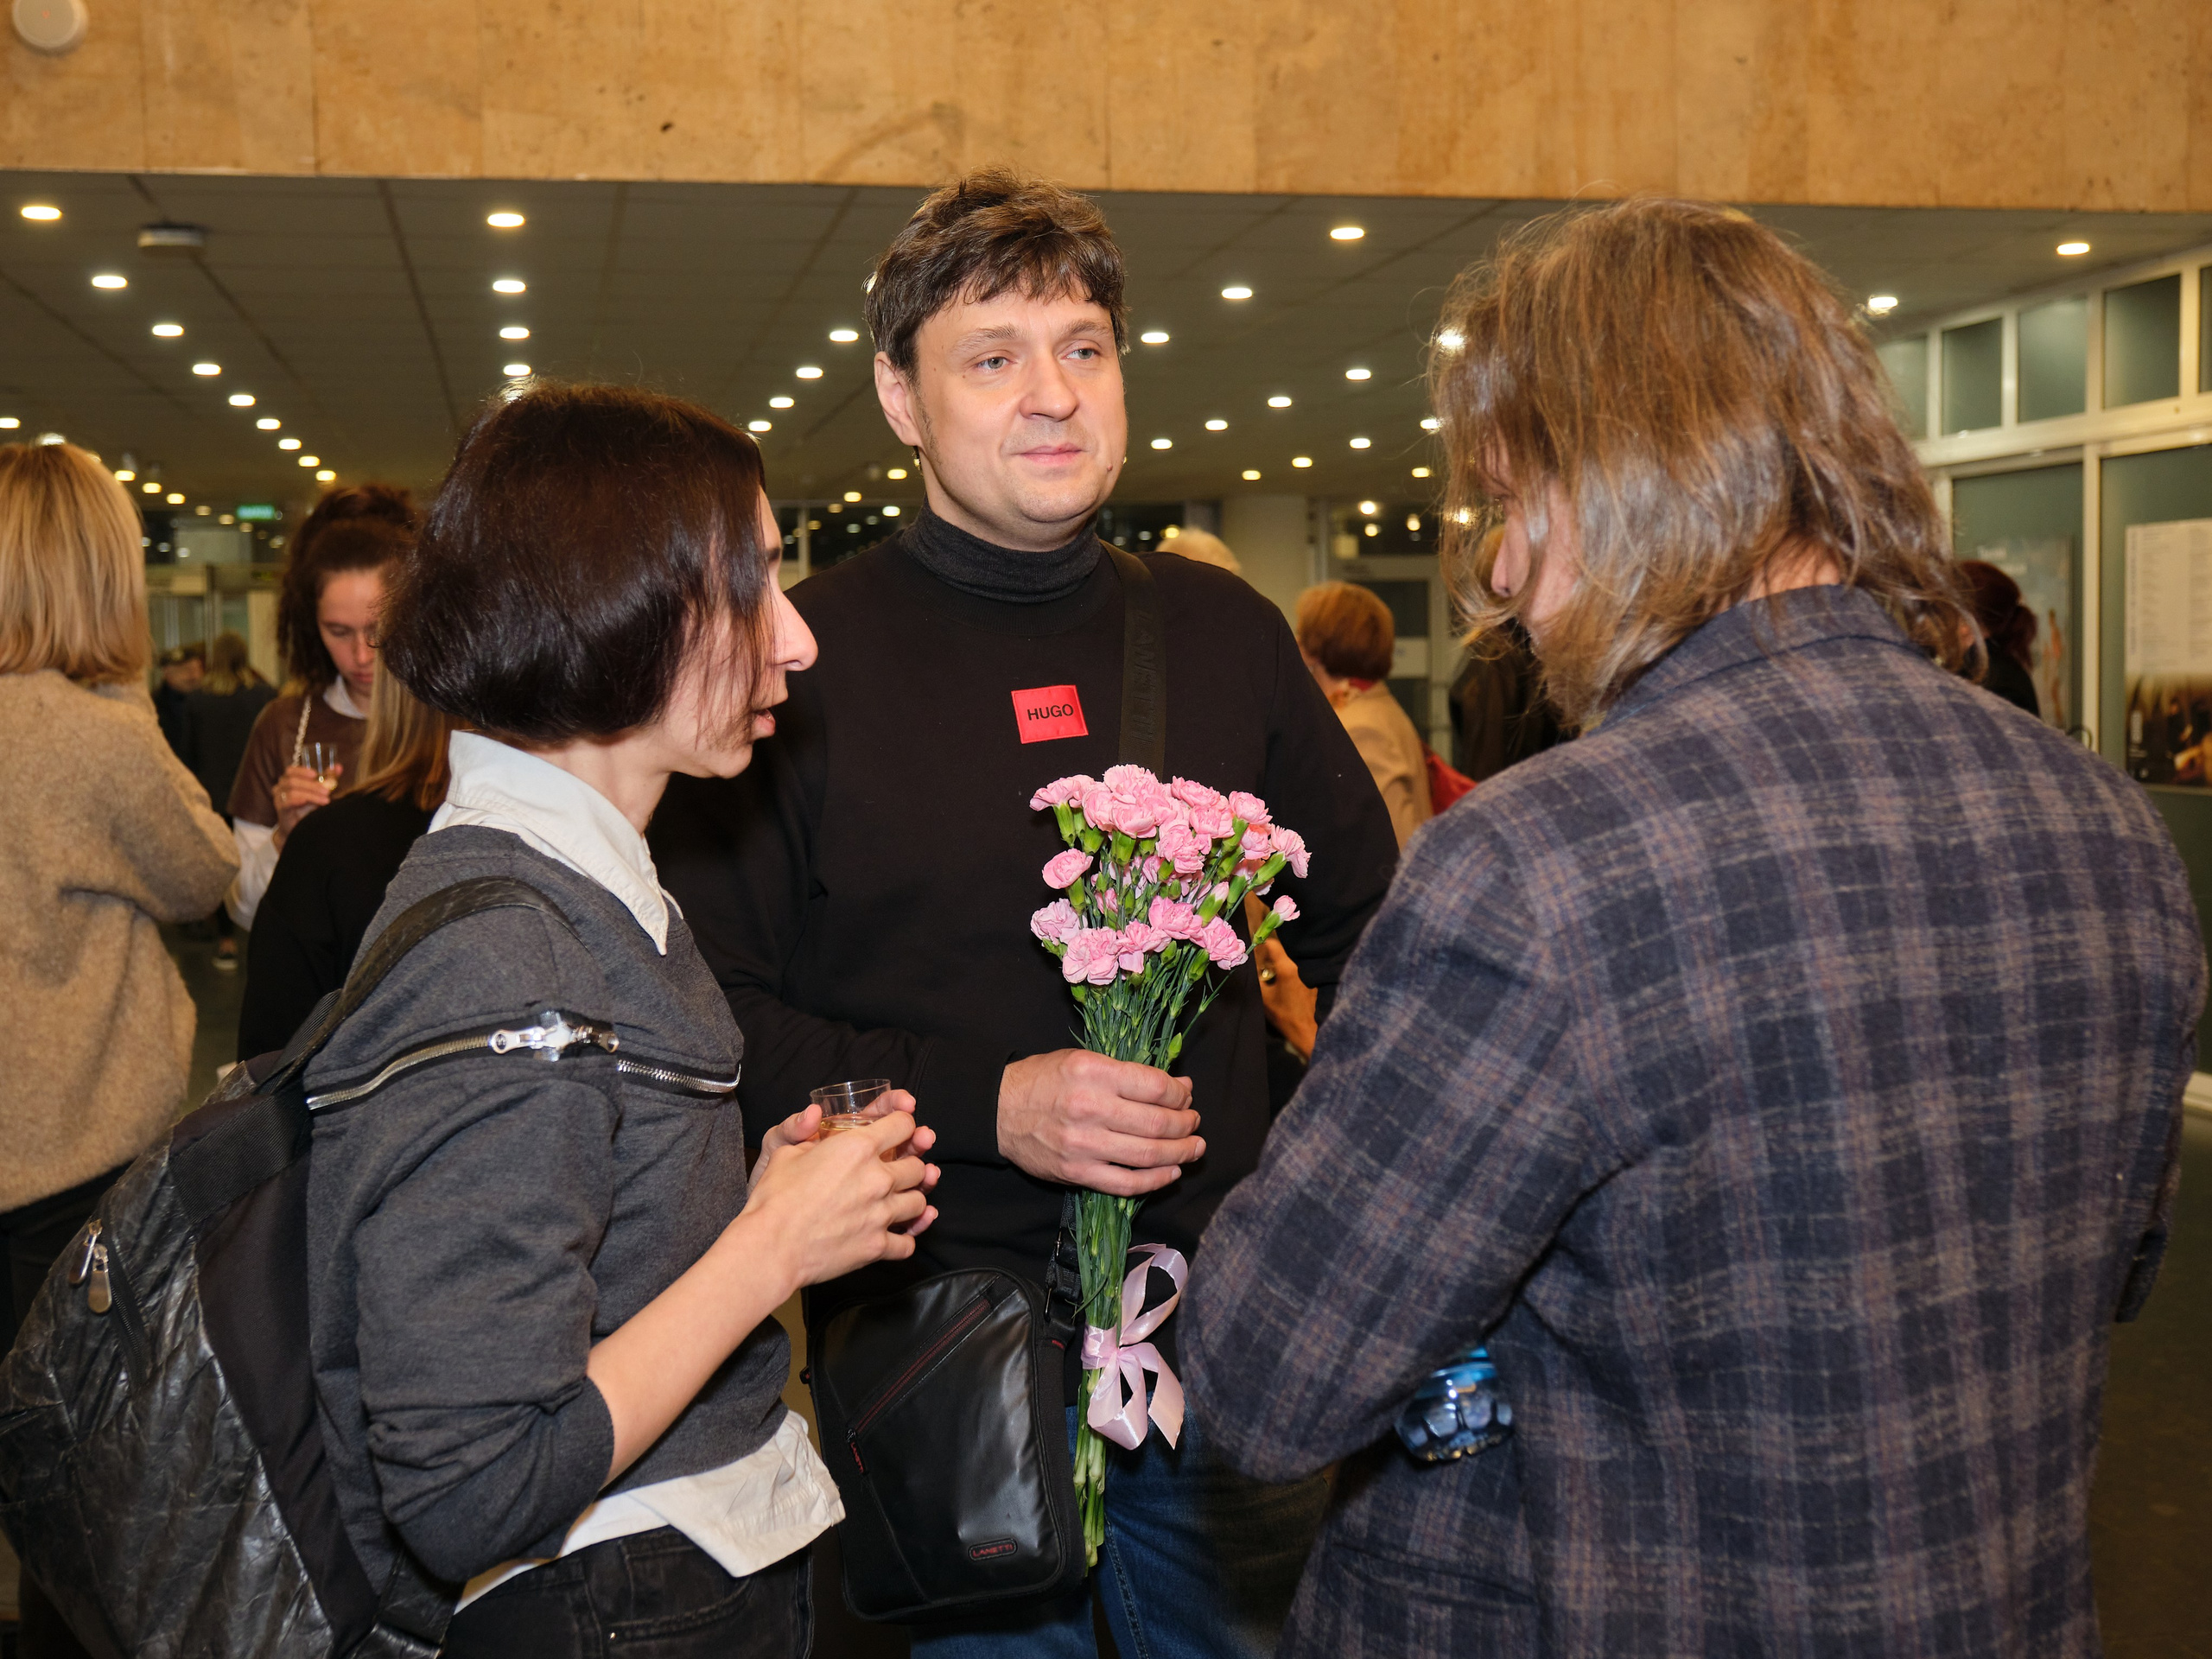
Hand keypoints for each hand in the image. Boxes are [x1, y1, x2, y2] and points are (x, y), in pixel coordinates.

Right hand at [271, 763, 335, 845]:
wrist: (301, 828)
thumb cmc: (309, 807)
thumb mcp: (320, 791)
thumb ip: (328, 778)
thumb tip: (339, 767)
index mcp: (289, 779)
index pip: (291, 770)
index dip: (302, 771)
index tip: (315, 774)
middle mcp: (281, 787)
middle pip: (293, 780)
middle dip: (312, 785)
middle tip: (327, 791)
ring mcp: (279, 798)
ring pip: (292, 791)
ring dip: (310, 794)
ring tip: (325, 800)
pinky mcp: (280, 809)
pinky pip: (286, 802)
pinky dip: (297, 800)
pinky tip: (305, 801)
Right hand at [739, 1106, 939, 1294]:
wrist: (771, 1247)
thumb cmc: (774, 1198)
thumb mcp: (787, 1152)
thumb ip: (810, 1135)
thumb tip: (815, 1121)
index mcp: (858, 1147)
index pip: (903, 1124)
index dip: (903, 1125)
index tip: (899, 1133)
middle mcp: (878, 1178)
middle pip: (918, 1165)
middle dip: (910, 1165)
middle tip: (897, 1171)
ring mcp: (882, 1214)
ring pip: (920, 1202)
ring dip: (911, 1200)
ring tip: (897, 1202)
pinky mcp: (877, 1246)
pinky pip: (908, 1243)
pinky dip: (904, 1240)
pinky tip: (895, 1235)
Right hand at [998, 1049, 1201, 1195]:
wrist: (999, 1111)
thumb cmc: (1044, 1080)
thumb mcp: (1085, 1061)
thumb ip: (1130, 1074)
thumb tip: (1180, 1087)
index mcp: (1093, 1072)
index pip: (1154, 1087)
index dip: (1180, 1095)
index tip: (1186, 1097)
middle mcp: (1090, 1107)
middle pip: (1156, 1122)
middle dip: (1186, 1124)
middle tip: (1195, 1123)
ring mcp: (1083, 1144)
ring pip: (1147, 1154)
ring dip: (1180, 1153)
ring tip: (1194, 1148)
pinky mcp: (1077, 1173)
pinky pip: (1126, 1183)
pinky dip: (1155, 1180)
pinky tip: (1171, 1171)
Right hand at [1254, 937, 1317, 1061]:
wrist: (1306, 1031)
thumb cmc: (1283, 1014)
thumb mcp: (1263, 997)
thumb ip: (1256, 979)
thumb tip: (1247, 966)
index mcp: (1287, 968)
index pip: (1273, 944)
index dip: (1262, 942)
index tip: (1254, 945)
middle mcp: (1300, 967)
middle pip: (1283, 952)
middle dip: (1270, 955)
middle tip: (1260, 961)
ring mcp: (1309, 974)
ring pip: (1291, 963)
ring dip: (1280, 965)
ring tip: (1271, 972)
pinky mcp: (1313, 982)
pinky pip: (1299, 972)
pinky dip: (1291, 973)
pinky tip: (1285, 983)